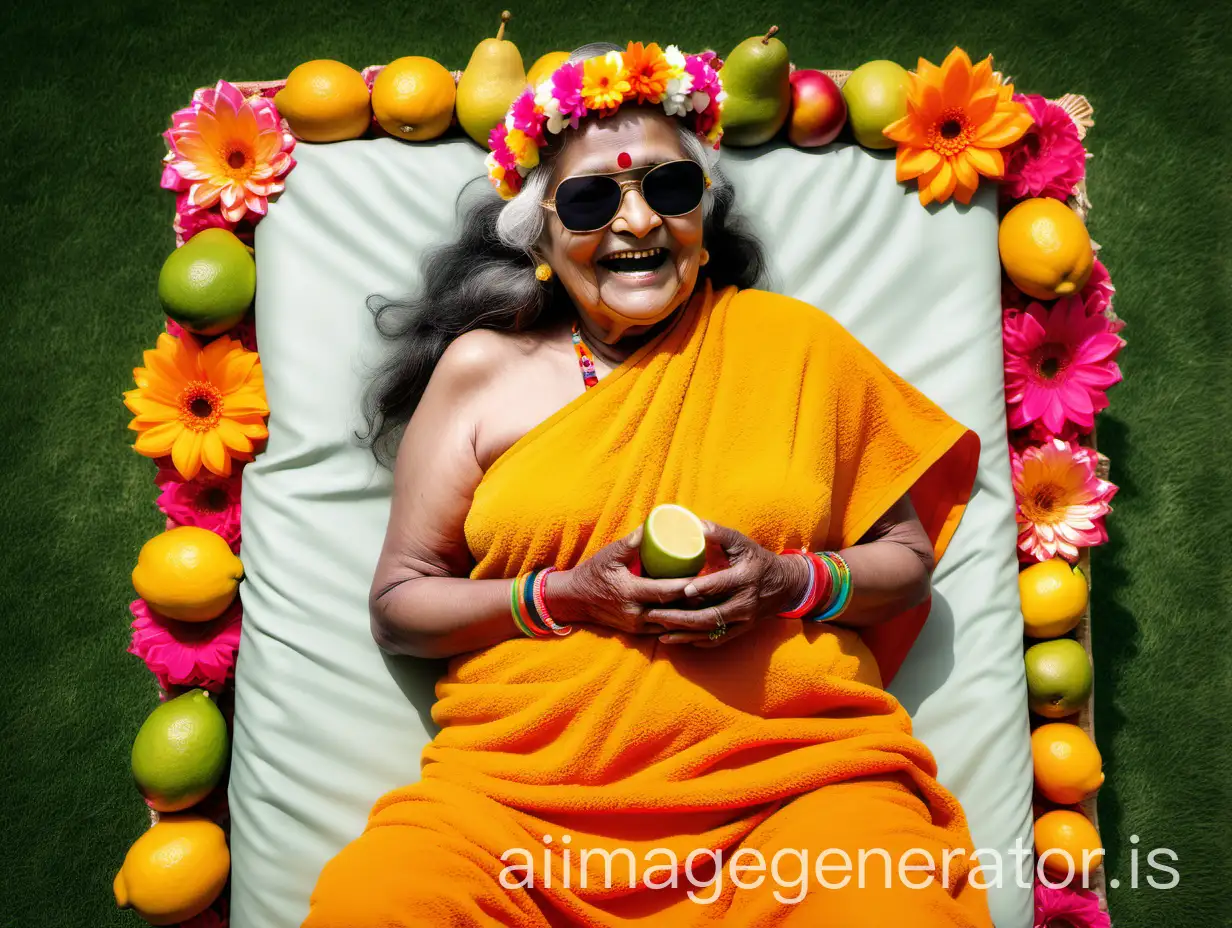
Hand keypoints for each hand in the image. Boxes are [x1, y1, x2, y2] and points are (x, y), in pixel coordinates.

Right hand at [545, 526, 693, 634]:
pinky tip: (693, 613)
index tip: (703, 574)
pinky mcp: (638, 632)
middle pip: (674, 609)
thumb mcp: (610, 554)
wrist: (575, 599)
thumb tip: (652, 524)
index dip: (686, 584)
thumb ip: (631, 542)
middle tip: (712, 586)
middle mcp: (636, 613)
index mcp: (630, 593)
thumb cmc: (593, 573)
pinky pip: (664, 629)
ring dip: (688, 613)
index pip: (666, 591)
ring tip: (707, 599)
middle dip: (693, 600)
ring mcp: (637, 626)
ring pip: (671, 622)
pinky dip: (678, 621)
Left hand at [645, 521, 808, 646]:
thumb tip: (695, 525)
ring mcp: (743, 620)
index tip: (681, 589)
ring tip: (659, 632)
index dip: (702, 588)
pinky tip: (675, 638)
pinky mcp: (741, 630)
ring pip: (710, 631)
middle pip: (710, 615)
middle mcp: (745, 603)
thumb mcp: (743, 543)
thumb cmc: (758, 560)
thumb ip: (720, 534)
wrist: (786, 585)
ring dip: (684, 633)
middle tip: (655, 614)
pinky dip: (695, 641)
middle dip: (681, 617)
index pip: (721, 585)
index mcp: (745, 578)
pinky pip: (716, 640)